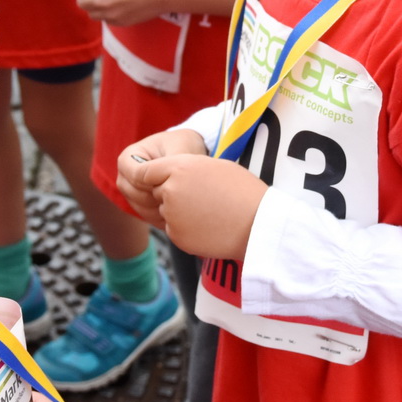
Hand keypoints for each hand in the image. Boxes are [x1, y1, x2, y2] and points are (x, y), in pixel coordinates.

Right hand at [117, 129, 207, 223]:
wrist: (187, 153)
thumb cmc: (182, 145)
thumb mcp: (180, 148)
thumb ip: (171, 162)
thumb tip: (165, 181)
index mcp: (128, 157)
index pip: (136, 177)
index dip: (156, 181)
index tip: (174, 179)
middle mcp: (124, 177)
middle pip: (136, 197)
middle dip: (159, 196)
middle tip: (181, 191)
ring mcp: (131, 194)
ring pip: (143, 210)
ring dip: (163, 208)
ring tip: (183, 198)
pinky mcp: (140, 206)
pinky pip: (150, 218)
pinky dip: (165, 216)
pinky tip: (181, 208)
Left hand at [136, 154, 265, 261]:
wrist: (258, 223)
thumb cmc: (242, 190)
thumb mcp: (214, 165)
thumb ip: (186, 168)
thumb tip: (170, 176)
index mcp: (179, 167)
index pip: (143, 171)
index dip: (147, 175)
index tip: (150, 179)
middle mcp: (170, 190)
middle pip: (156, 191)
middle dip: (170, 193)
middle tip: (200, 196)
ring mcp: (172, 215)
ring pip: (166, 211)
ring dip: (179, 211)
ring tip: (208, 211)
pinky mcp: (177, 236)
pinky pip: (174, 229)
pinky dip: (186, 228)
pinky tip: (208, 225)